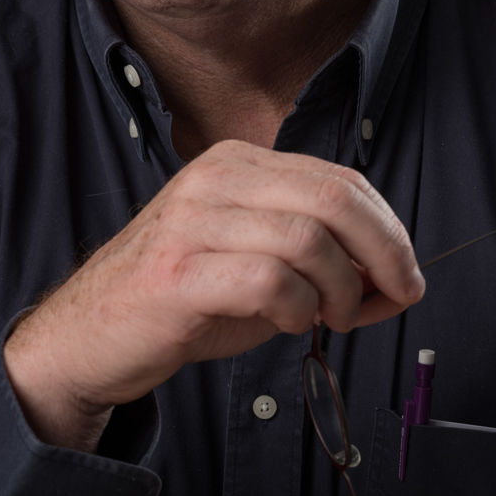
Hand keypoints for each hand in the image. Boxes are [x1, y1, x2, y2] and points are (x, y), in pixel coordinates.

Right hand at [2, 140, 423, 450]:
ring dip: (339, 292)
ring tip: (327, 318)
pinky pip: (270, 282)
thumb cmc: (184, 298)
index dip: (388, 230)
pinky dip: (299, 310)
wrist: (90, 333)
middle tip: (396, 296)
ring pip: (308, 240)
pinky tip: (289, 322)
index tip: (405, 275)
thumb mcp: (259, 261)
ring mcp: (193, 220)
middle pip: (333, 198)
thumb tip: (395, 276)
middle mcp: (217, 176)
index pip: (340, 179)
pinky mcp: (178, 271)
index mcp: (240, 162)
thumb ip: (321, 256)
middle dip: (383, 253)